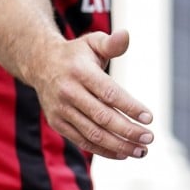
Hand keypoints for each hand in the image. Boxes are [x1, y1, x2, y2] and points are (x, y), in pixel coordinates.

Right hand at [30, 29, 153, 158]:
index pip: (109, 93)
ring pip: (93, 134)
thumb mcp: (92, 43)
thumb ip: (111, 43)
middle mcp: (67, 92)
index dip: (130, 107)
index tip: (149, 118)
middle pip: (103, 117)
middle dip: (129, 131)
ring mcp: (61, 110)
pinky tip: (124, 153)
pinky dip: (105, 150)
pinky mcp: (57, 123)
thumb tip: (126, 36)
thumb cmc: (76, 55)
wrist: (39, 64)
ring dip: (120, 145)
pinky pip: (83, 142)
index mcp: (79, 71)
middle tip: (149, 137)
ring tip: (142, 151)